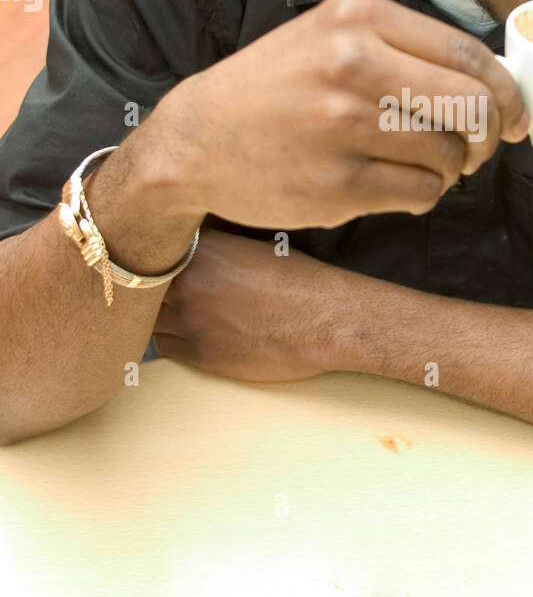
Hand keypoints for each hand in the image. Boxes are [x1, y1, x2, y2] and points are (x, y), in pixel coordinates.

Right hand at [151, 0, 528, 231]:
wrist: (195, 141)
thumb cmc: (274, 89)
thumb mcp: (329, 36)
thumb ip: (404, 48)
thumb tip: (494, 85)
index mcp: (357, 17)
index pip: (469, 56)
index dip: (507, 92)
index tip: (515, 115)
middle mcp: (352, 65)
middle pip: (473, 107)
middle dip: (490, 135)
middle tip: (479, 148)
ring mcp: (343, 126)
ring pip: (451, 155)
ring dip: (451, 168)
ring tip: (419, 162)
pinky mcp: (337, 184)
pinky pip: (422, 193)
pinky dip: (423, 194)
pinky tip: (393, 182)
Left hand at [151, 226, 345, 382]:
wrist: (324, 319)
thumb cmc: (299, 279)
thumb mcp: (254, 244)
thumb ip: (215, 244)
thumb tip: (197, 243)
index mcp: (202, 247)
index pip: (154, 247)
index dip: (155, 255)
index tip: (157, 259)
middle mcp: (187, 280)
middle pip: (143, 283)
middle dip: (150, 286)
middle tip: (160, 288)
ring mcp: (190, 319)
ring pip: (147, 317)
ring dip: (157, 314)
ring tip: (177, 312)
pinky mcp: (200, 353)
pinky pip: (163, 346)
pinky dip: (171, 340)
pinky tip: (189, 333)